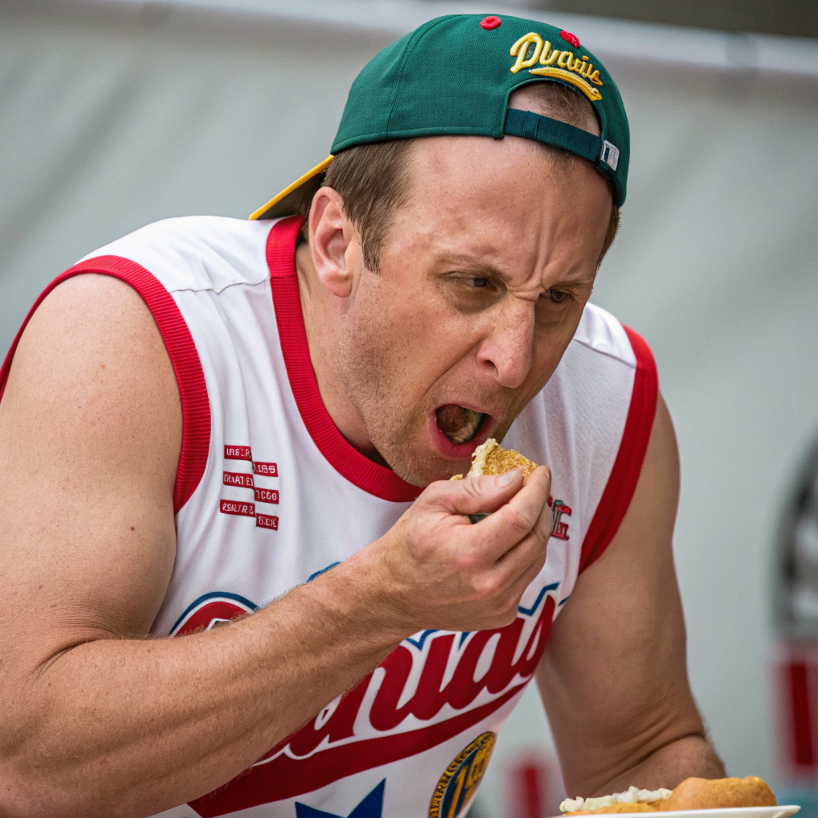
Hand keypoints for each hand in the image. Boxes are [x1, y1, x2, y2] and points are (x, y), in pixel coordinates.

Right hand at [368, 466, 551, 633]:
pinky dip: (523, 554)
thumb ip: (476, 489)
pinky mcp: (502, 615)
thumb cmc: (410, 542)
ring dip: (535, 530)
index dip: (537, 490)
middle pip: (537, 537)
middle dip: (540, 506)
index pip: (522, 517)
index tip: (540, 472)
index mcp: (470, 553)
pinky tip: (503, 543)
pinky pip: (527, 576)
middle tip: (531, 488)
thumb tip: (516, 479)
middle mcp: (490, 584)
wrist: (393, 594)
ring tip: (517, 512)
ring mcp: (498, 605)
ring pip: (538, 557)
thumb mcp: (433, 502)